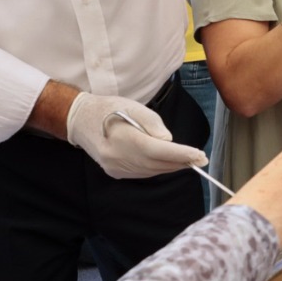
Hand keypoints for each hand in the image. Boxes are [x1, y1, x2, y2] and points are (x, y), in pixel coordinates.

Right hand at [65, 91, 205, 178]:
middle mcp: (119, 157)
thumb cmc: (109, 109)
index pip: (158, 150)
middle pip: (157, 164)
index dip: (181, 154)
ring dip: (171, 166)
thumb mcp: (133, 107)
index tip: (199, 155)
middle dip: (181, 161)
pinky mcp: (116, 173)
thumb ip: (153, 124)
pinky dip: (157, 167)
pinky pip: (143, 173)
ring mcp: (116, 168)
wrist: (81, 120)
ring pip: (152, 171)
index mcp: (124, 139)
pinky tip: (165, 160)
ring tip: (187, 159)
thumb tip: (169, 142)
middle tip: (200, 158)